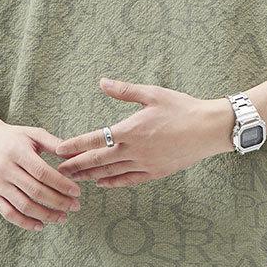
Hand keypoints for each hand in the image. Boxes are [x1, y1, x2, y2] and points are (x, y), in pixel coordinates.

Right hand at [0, 112, 81, 231]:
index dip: (61, 184)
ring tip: (62, 217)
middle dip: (59, 202)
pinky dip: (25, 223)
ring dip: (46, 215)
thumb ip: (54, 144)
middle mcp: (6, 169)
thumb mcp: (32, 134)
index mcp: (18, 152)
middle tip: (75, 206)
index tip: (77, 192)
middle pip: (36, 191)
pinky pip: (9, 213)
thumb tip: (76, 156)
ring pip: (24, 205)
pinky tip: (41, 225)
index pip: (43, 173)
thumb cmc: (11, 137)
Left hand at [53, 78, 234, 186]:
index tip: (59, 149)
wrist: (209, 129)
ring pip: (111, 173)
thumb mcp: (153, 94)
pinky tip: (103, 183)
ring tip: (75, 178)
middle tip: (58, 170)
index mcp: (131, 129)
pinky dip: (113, 183)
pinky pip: (129, 180)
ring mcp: (145, 164)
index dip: (75, 145)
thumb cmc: (182, 107)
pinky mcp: (156, 172)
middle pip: (98, 160)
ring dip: (91, 175)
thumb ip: (125, 90)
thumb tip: (102, 82)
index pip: (95, 138)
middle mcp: (134, 150)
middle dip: (76, 165)